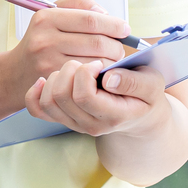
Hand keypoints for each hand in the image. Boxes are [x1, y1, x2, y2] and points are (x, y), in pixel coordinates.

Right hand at [7, 0, 130, 91]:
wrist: (15, 73)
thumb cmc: (42, 40)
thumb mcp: (53, 14)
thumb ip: (80, 5)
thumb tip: (105, 13)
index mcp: (46, 18)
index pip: (90, 19)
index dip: (113, 24)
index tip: (124, 28)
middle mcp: (45, 40)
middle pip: (97, 42)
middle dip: (116, 45)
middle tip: (120, 47)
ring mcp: (49, 63)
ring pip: (96, 62)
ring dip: (111, 62)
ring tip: (112, 59)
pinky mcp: (55, 82)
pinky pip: (89, 78)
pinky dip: (100, 74)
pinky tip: (100, 72)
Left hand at [24, 59, 172, 138]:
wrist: (139, 114)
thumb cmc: (145, 94)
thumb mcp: (152, 84)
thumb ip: (135, 82)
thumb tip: (109, 78)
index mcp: (113, 115)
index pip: (84, 96)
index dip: (86, 73)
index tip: (98, 62)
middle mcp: (90, 125)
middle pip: (62, 96)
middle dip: (70, 70)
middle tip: (86, 63)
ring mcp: (74, 123)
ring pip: (48, 101)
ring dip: (56, 77)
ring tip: (74, 69)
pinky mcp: (63, 118)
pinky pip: (38, 109)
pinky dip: (35, 93)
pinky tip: (44, 80)